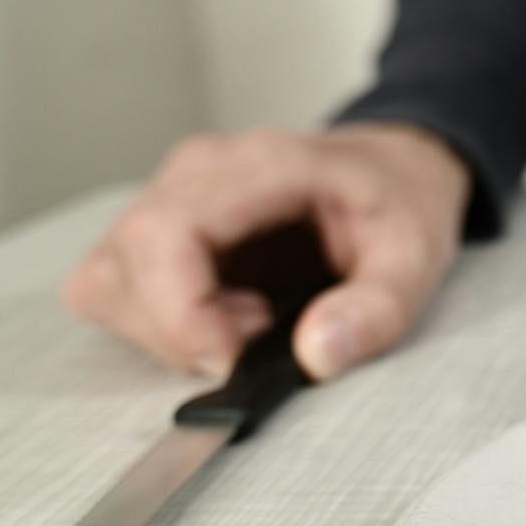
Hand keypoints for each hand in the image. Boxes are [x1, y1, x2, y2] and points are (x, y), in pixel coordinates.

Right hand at [64, 123, 470, 380]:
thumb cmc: (402, 203)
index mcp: (262, 166)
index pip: (165, 231)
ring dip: (165, 329)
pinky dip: (163, 323)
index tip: (228, 360)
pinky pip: (121, 286)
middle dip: (177, 332)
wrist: (397, 168)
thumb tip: (316, 356)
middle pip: (122, 262)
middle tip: (258, 342)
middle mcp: (200, 172)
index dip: (177, 311)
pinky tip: (229, 319)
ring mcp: (175, 196)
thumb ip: (376, 310)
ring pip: (108, 278)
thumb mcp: (417, 259)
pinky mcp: (168, 229)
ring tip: (250, 326)